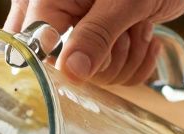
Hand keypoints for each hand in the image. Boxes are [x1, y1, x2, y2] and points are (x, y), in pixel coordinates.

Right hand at [5, 0, 183, 84]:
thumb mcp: (123, 2)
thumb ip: (95, 35)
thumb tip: (70, 72)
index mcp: (50, 0)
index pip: (36, 45)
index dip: (66, 58)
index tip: (98, 52)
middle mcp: (61, 18)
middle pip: (68, 68)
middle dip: (108, 56)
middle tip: (127, 27)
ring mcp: (83, 34)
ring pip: (96, 75)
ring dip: (129, 56)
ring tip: (140, 24)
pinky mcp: (105, 46)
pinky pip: (115, 75)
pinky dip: (138, 61)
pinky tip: (147, 34)